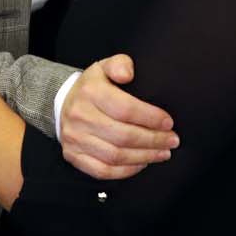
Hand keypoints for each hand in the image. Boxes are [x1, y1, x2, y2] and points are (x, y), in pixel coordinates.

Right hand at [59, 55, 178, 180]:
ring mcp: (75, 139)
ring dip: (144, 157)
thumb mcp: (105, 67)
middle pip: (123, 136)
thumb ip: (120, 64)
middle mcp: (80, 116)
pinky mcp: (73, 156)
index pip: (126, 109)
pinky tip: (142, 164)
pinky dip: (126, 171)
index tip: (168, 123)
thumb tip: (128, 74)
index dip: (151, 118)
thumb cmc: (92, 87)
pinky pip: (102, 171)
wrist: (63, 102)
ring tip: (162, 153)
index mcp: (90, 92)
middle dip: (153, 140)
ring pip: (115, 156)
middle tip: (172, 141)